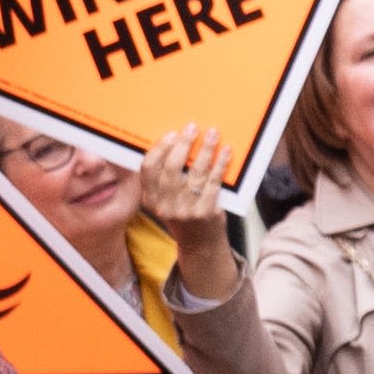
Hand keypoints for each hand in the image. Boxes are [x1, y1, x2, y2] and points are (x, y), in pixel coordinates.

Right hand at [140, 127, 237, 299]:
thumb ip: (166, 180)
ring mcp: (184, 211)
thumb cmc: (185, 214)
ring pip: (195, 173)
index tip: (171, 134)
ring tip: (213, 134)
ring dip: (205, 150)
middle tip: (192, 128)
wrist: (200, 246)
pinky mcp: (205, 214)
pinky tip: (226, 152)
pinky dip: (221, 165)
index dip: (159, 149)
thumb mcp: (167, 201)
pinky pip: (214, 183)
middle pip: (171, 168)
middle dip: (183, 144)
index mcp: (150, 199)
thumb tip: (177, 143)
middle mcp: (164, 205)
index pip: (148, 169)